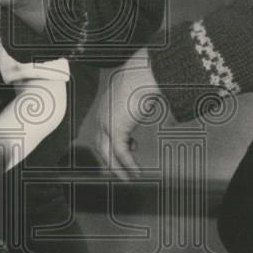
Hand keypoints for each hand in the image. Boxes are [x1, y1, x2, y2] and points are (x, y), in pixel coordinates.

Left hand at [92, 51, 158, 180]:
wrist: (142, 74)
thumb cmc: (143, 80)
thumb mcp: (139, 94)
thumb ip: (140, 104)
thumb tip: (150, 105)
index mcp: (106, 107)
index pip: (104, 132)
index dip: (112, 145)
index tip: (129, 150)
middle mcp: (102, 116)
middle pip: (101, 145)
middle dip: (110, 160)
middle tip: (120, 172)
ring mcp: (106, 123)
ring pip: (108, 152)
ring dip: (118, 167)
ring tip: (128, 177)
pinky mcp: (115, 129)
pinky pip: (120, 152)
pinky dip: (128, 164)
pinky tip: (136, 171)